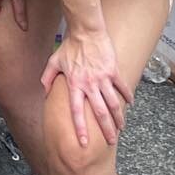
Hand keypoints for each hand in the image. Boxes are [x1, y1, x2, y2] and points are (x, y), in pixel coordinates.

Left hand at [41, 25, 131, 147]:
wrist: (85, 31)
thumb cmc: (70, 46)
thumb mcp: (55, 61)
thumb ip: (48, 77)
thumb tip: (44, 91)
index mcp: (74, 84)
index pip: (77, 111)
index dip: (80, 128)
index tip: (84, 143)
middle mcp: (89, 84)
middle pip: (100, 113)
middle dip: (106, 130)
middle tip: (111, 142)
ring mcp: (103, 78)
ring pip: (113, 104)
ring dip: (118, 118)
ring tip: (121, 128)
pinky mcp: (113, 71)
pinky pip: (122, 87)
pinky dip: (127, 96)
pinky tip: (130, 104)